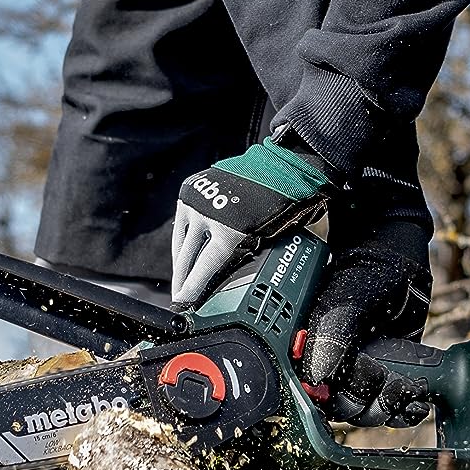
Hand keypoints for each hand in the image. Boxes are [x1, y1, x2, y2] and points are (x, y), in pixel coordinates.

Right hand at [170, 135, 335, 307]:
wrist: (283, 164)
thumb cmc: (288, 203)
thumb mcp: (284, 240)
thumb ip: (274, 264)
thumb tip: (285, 292)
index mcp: (230, 233)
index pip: (202, 271)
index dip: (191, 292)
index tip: (183, 305)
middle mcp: (209, 217)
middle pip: (186, 261)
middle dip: (182, 283)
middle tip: (181, 300)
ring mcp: (197, 202)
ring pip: (181, 243)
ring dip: (180, 264)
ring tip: (182, 281)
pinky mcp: (192, 190)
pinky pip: (183, 224)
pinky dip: (184, 240)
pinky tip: (186, 255)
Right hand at [299, 220, 433, 426]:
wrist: (395, 256)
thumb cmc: (363, 271)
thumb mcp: (343, 305)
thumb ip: (331, 341)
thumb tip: (320, 381)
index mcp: (307, 353)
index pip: (316, 397)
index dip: (340, 400)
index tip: (366, 385)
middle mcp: (329, 365)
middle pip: (344, 409)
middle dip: (370, 404)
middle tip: (392, 384)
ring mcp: (359, 370)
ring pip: (367, 410)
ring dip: (390, 409)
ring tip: (409, 391)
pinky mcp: (386, 371)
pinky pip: (390, 403)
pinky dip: (404, 410)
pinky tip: (416, 402)